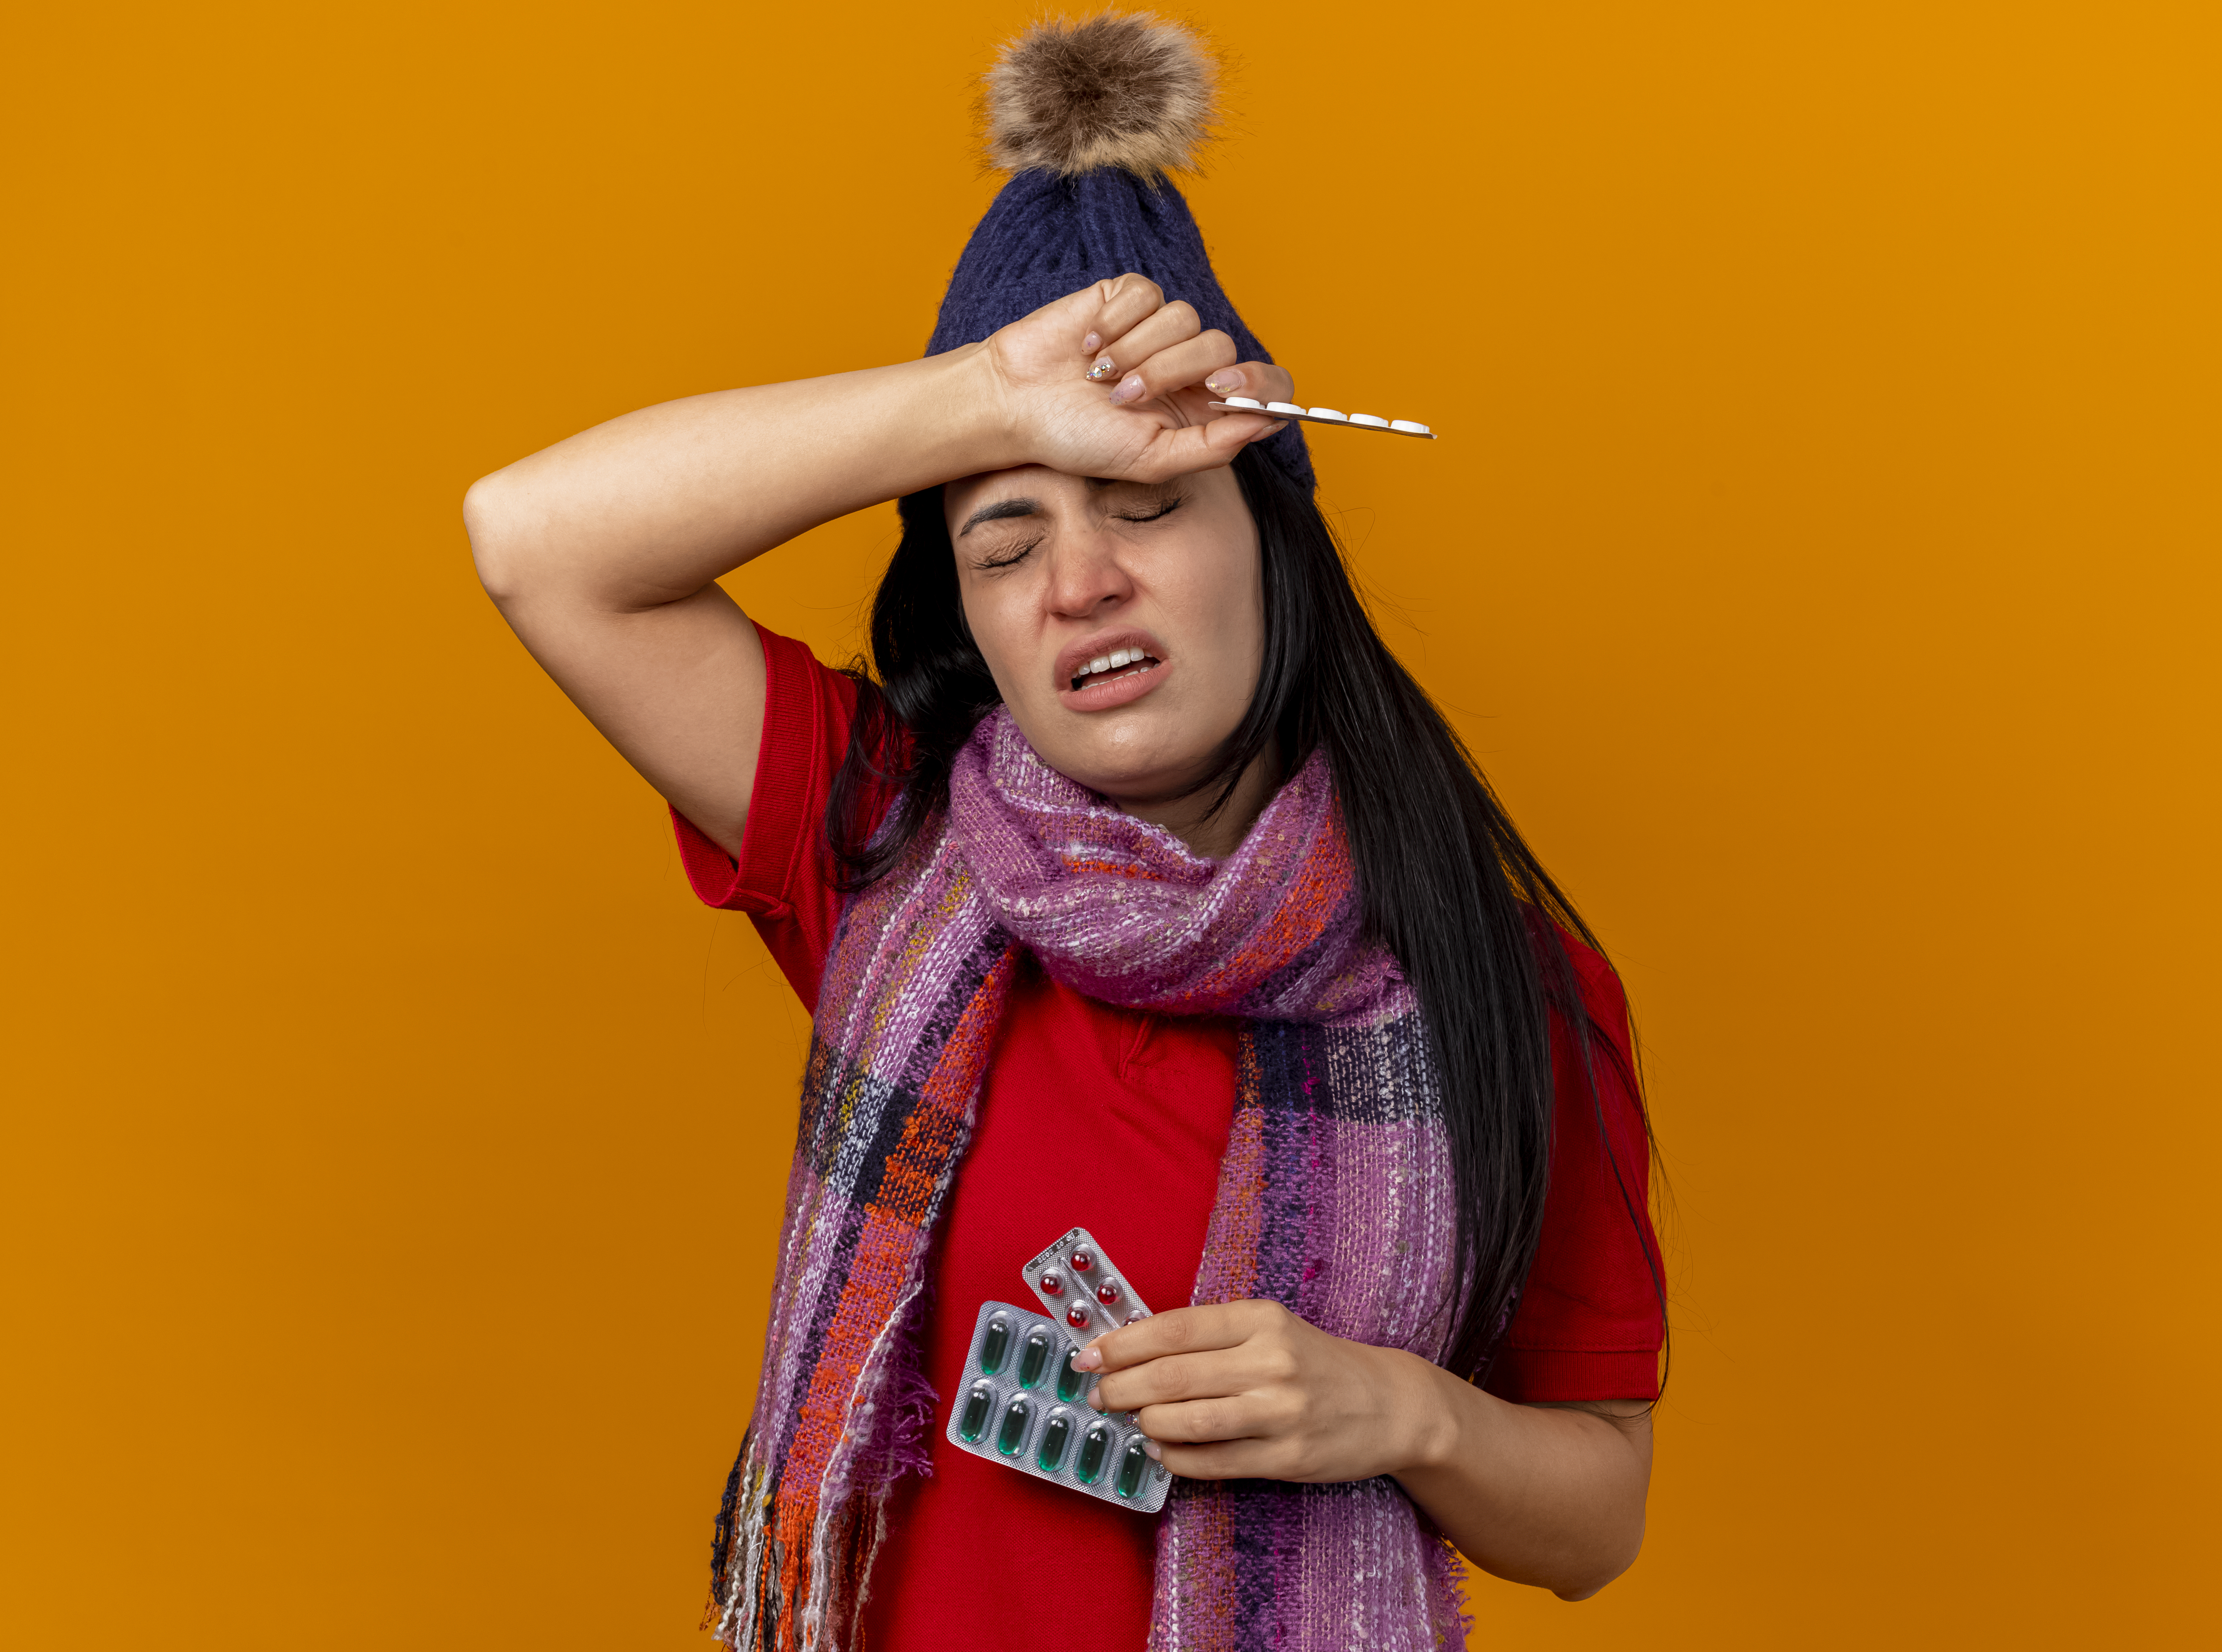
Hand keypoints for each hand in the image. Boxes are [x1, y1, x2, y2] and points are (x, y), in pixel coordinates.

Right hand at [979, 274, 1296, 483]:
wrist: (1015, 404)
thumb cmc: (1078, 440)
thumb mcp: (1150, 460)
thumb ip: (1213, 446)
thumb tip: (1269, 423)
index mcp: (1201, 409)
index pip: (1265, 385)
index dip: (1259, 382)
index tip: (1225, 389)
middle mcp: (1187, 367)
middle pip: (1221, 346)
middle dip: (1172, 372)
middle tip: (1126, 397)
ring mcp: (1157, 329)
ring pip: (1184, 318)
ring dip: (1136, 351)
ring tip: (1099, 376)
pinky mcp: (1127, 299)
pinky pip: (1147, 294)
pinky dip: (1115, 322)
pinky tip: (1088, 346)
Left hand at [1078, 1300, 1449, 1482]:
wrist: (1389, 1404)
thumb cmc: (1313, 1362)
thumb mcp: (1268, 1329)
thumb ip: (1209, 1337)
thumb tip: (1132, 1352)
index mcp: (1260, 1319)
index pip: (1174, 1328)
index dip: (1122, 1344)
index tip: (1088, 1356)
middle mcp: (1269, 1362)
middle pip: (1171, 1376)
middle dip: (1120, 1387)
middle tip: (1097, 1395)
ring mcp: (1279, 1413)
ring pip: (1186, 1421)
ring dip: (1146, 1422)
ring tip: (1133, 1420)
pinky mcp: (1286, 1459)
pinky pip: (1212, 1463)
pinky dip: (1175, 1458)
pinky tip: (1163, 1449)